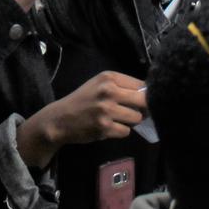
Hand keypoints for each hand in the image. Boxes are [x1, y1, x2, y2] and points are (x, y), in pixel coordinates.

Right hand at [19, 71, 147, 165]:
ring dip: (131, 121)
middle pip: (143, 101)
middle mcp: (109, 91)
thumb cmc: (82, 100)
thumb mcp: (99, 85)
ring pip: (137, 117)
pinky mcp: (104, 127)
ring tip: (118, 119)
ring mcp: (106, 109)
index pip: (141, 85)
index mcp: (109, 77)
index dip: (144, 94)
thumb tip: (148, 95)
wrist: (60, 119)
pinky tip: (110, 127)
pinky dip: (120, 131)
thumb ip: (121, 86)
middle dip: (143, 109)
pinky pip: (126, 131)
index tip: (139, 101)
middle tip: (135, 112)